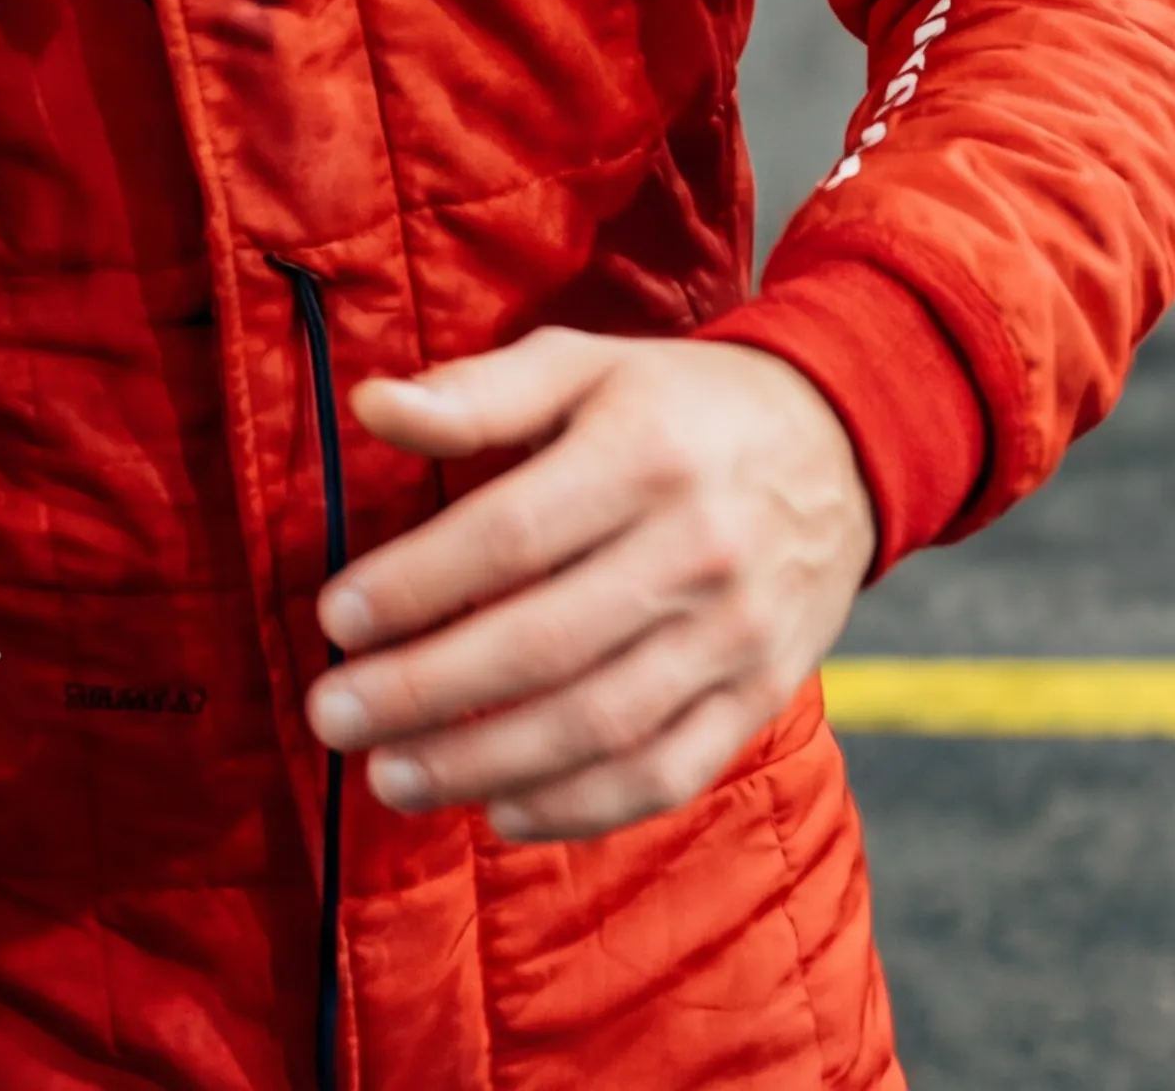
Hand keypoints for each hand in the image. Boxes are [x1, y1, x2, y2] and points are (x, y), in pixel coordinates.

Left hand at [307, 331, 873, 842]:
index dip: (417, 583)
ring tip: (390, 776)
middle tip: (332, 714)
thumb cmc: (676, 404)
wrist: (841, 445)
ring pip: (601, 725)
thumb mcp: (581, 365)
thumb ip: (476, 393)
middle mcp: (698, 552)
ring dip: (485, 763)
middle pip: (544, 643)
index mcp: (644, 455)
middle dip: (425, 691)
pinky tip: (500, 808)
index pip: (513, 536)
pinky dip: (581, 806)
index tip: (335, 615)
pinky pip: (667, 771)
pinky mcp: (759, 695)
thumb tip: (370, 406)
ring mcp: (735, 636)